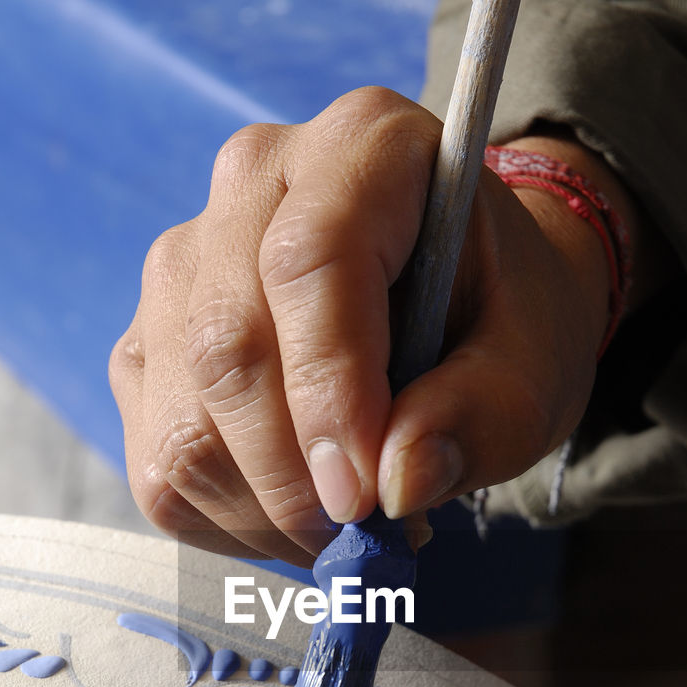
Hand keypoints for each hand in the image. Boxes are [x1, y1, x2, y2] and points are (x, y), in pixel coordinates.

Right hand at [110, 88, 630, 563]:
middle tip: (362, 538)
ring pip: (181, 422)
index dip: (329, 392)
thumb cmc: (498, 320)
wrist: (454, 302)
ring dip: (262, 513)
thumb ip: (485, 414)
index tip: (364, 498)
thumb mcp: (535, 363)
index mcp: (361, 147)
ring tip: (343, 530)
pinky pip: (157, 465)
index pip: (309, 263)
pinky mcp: (151, 347)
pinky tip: (291, 517)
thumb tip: (395, 487)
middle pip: (227, 348)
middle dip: (293, 478)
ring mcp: (182, 267)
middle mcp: (250, 187)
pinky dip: (225, 521)